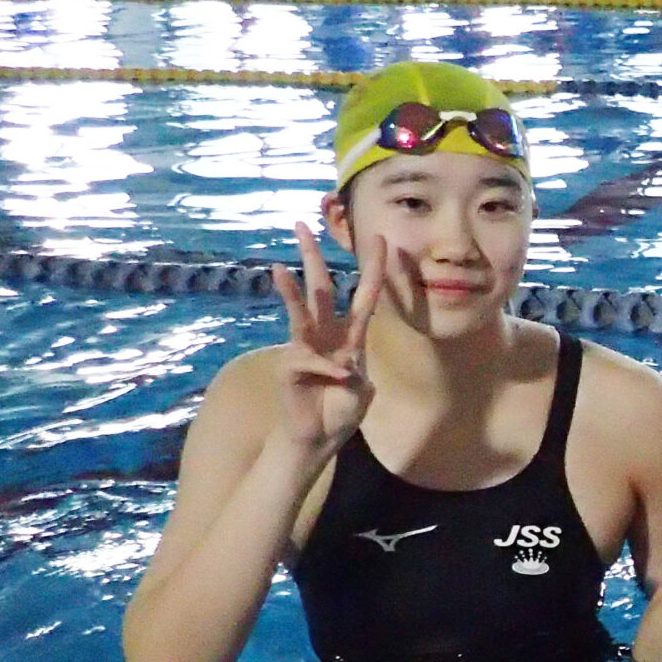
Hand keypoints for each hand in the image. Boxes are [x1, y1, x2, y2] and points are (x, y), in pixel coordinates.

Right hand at [269, 221, 381, 454]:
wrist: (318, 436)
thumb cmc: (341, 411)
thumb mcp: (362, 392)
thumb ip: (357, 376)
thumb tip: (344, 367)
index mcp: (351, 336)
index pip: (364, 296)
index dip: (373, 269)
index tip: (381, 239)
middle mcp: (326, 334)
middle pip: (320, 288)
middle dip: (312, 256)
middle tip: (303, 225)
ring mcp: (305, 346)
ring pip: (300, 312)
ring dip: (290, 290)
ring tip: (279, 268)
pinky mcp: (291, 364)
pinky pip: (309, 360)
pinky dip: (327, 371)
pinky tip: (338, 381)